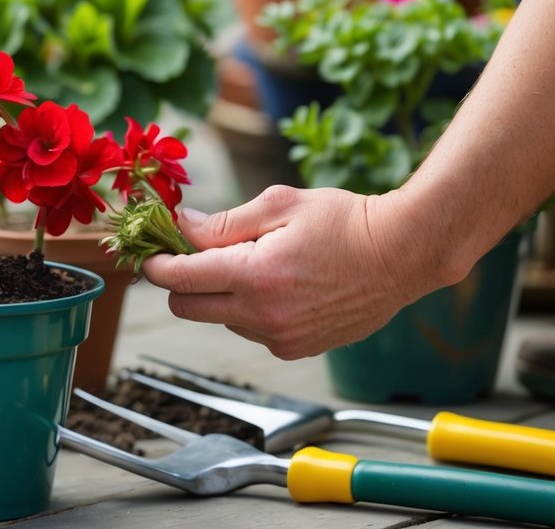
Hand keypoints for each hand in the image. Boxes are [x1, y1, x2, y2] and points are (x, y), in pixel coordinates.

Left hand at [139, 185, 444, 358]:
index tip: (151, 254)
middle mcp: (263, 315)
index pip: (179, 279)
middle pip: (187, 308)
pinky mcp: (296, 349)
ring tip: (258, 263)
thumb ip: (223, 223)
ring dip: (222, 296)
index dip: (157, 265)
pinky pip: (252, 330)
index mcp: (254, 276)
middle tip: (194, 255)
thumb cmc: (344, 220)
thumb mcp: (279, 205)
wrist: (403, 255)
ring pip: (221, 319)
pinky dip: (251, 310)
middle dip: (181, 283)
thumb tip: (180, 226)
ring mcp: (280, 337)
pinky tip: (281, 285)